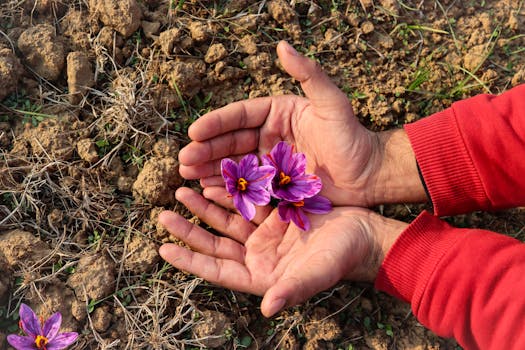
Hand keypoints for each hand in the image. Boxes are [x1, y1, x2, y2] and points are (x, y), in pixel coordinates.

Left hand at [158, 187, 405, 316]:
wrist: (363, 235)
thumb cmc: (341, 259)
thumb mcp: (316, 274)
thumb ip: (292, 290)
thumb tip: (267, 310)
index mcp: (261, 276)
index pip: (217, 271)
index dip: (190, 261)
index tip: (164, 249)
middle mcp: (258, 257)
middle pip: (215, 244)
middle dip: (189, 230)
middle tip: (164, 215)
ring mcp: (264, 236)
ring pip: (226, 222)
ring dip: (205, 208)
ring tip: (183, 191)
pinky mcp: (274, 217)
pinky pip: (245, 204)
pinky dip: (230, 194)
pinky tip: (214, 181)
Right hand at [177, 41, 425, 206]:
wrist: (367, 175)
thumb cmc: (351, 137)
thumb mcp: (331, 103)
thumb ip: (309, 75)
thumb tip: (282, 45)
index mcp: (277, 114)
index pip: (239, 116)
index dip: (216, 123)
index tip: (195, 131)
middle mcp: (269, 136)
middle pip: (230, 141)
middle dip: (206, 150)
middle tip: (184, 159)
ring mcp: (270, 161)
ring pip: (233, 164)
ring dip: (210, 169)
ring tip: (187, 175)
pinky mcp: (274, 185)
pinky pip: (246, 185)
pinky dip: (227, 188)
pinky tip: (208, 190)